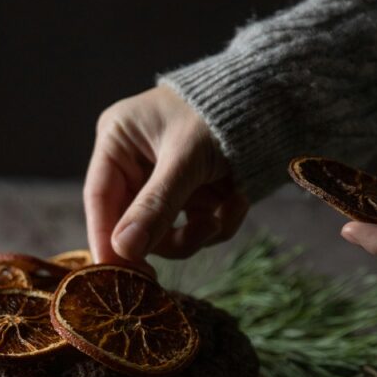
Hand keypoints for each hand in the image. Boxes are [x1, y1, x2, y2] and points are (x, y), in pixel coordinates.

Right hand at [84, 85, 248, 263]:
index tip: (112, 277)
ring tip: (223, 214)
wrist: (276, 99)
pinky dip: (218, 222)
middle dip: (166, 236)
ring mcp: (165, 179)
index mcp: (118, 139)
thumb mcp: (186, 159)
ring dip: (197, 233)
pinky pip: (194, 226)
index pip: (100, 198)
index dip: (104, 239)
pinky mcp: (193, 192)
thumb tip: (123, 250)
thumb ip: (156, 205)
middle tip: (194, 243)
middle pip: (132, 222)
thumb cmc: (221, 113)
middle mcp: (135, 160)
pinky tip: (237, 201)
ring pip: (165, 232)